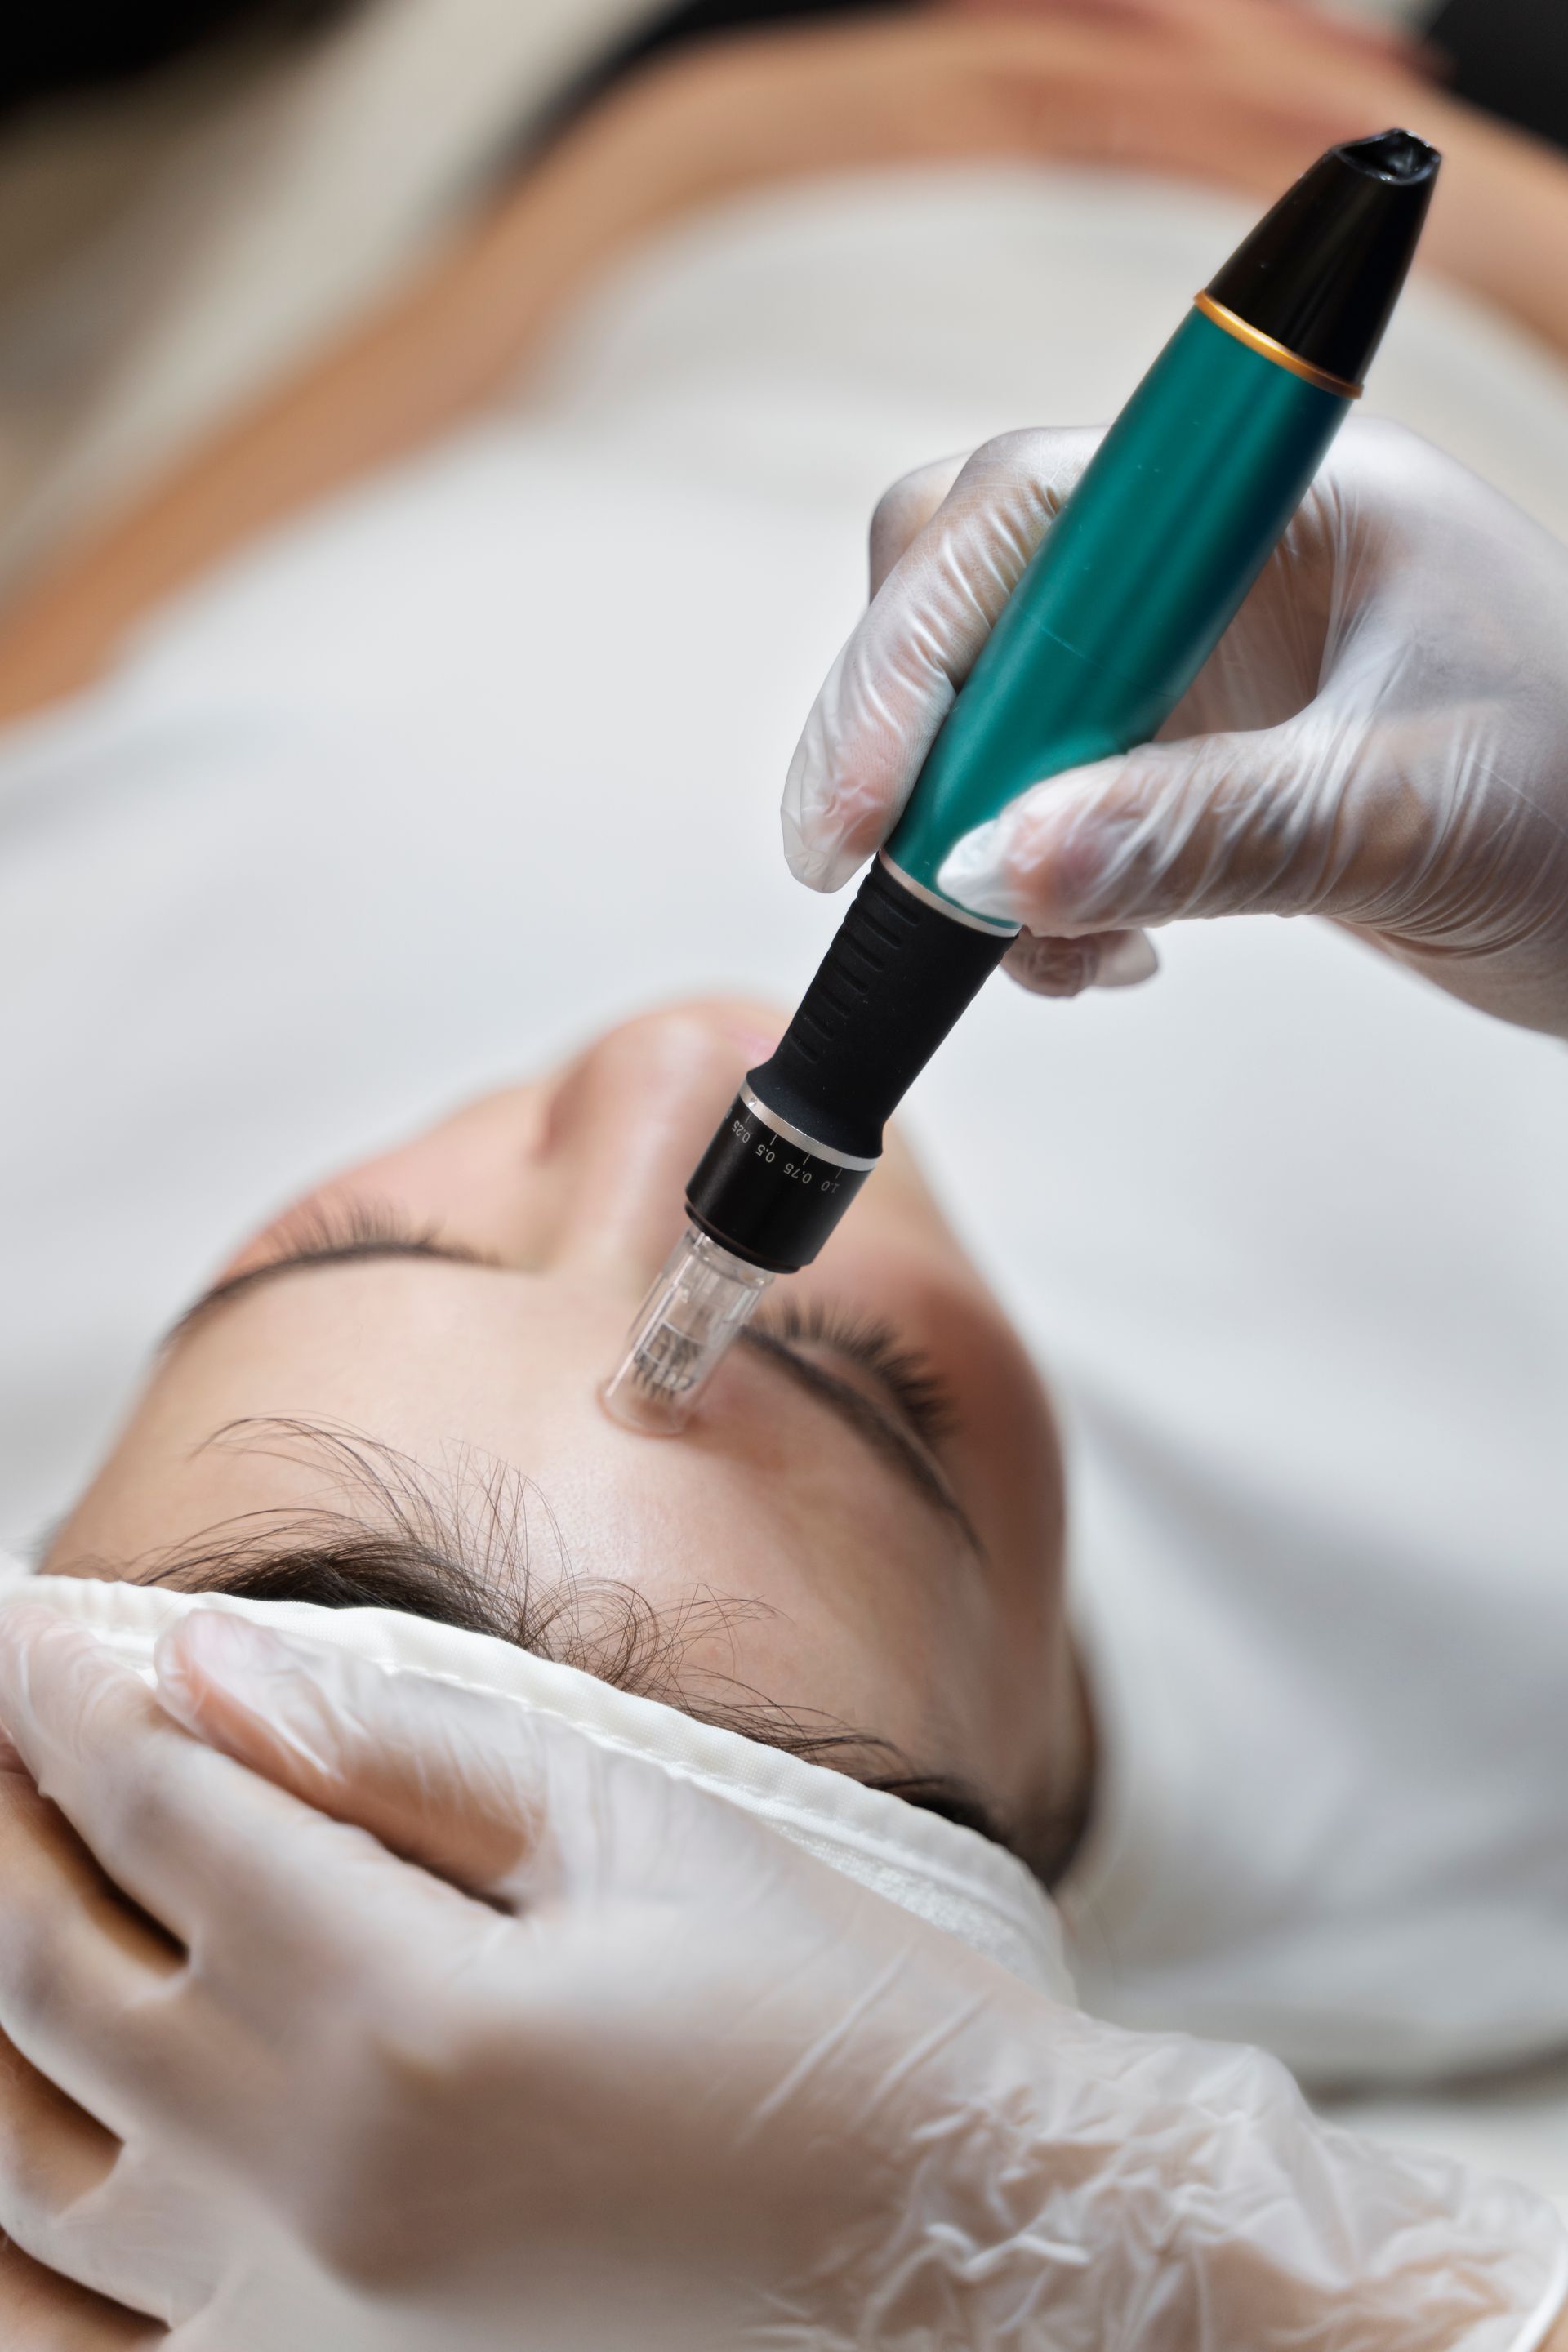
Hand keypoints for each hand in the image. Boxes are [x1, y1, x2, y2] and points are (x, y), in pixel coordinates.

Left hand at [0, 1603, 1561, 2350]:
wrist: (962, 2253)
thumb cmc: (828, 2013)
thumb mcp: (633, 1830)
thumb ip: (400, 1753)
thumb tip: (206, 1677)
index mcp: (406, 2017)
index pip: (158, 1811)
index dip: (66, 1698)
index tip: (17, 1625)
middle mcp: (313, 2190)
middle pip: (45, 1968)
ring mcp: (298, 2332)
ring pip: (22, 2160)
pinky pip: (80, 2332)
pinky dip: (17, 2224)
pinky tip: (32, 2130)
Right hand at [785, 418, 1567, 1035]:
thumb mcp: (1400, 816)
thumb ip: (1201, 831)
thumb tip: (992, 867)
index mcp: (1268, 499)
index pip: (1020, 518)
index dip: (908, 656)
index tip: (863, 819)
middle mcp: (1208, 557)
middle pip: (968, 596)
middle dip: (912, 746)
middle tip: (893, 887)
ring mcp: (1190, 651)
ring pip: (987, 709)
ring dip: (971, 839)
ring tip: (1055, 956)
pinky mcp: (1181, 746)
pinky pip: (1038, 794)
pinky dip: (1028, 886)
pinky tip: (1100, 951)